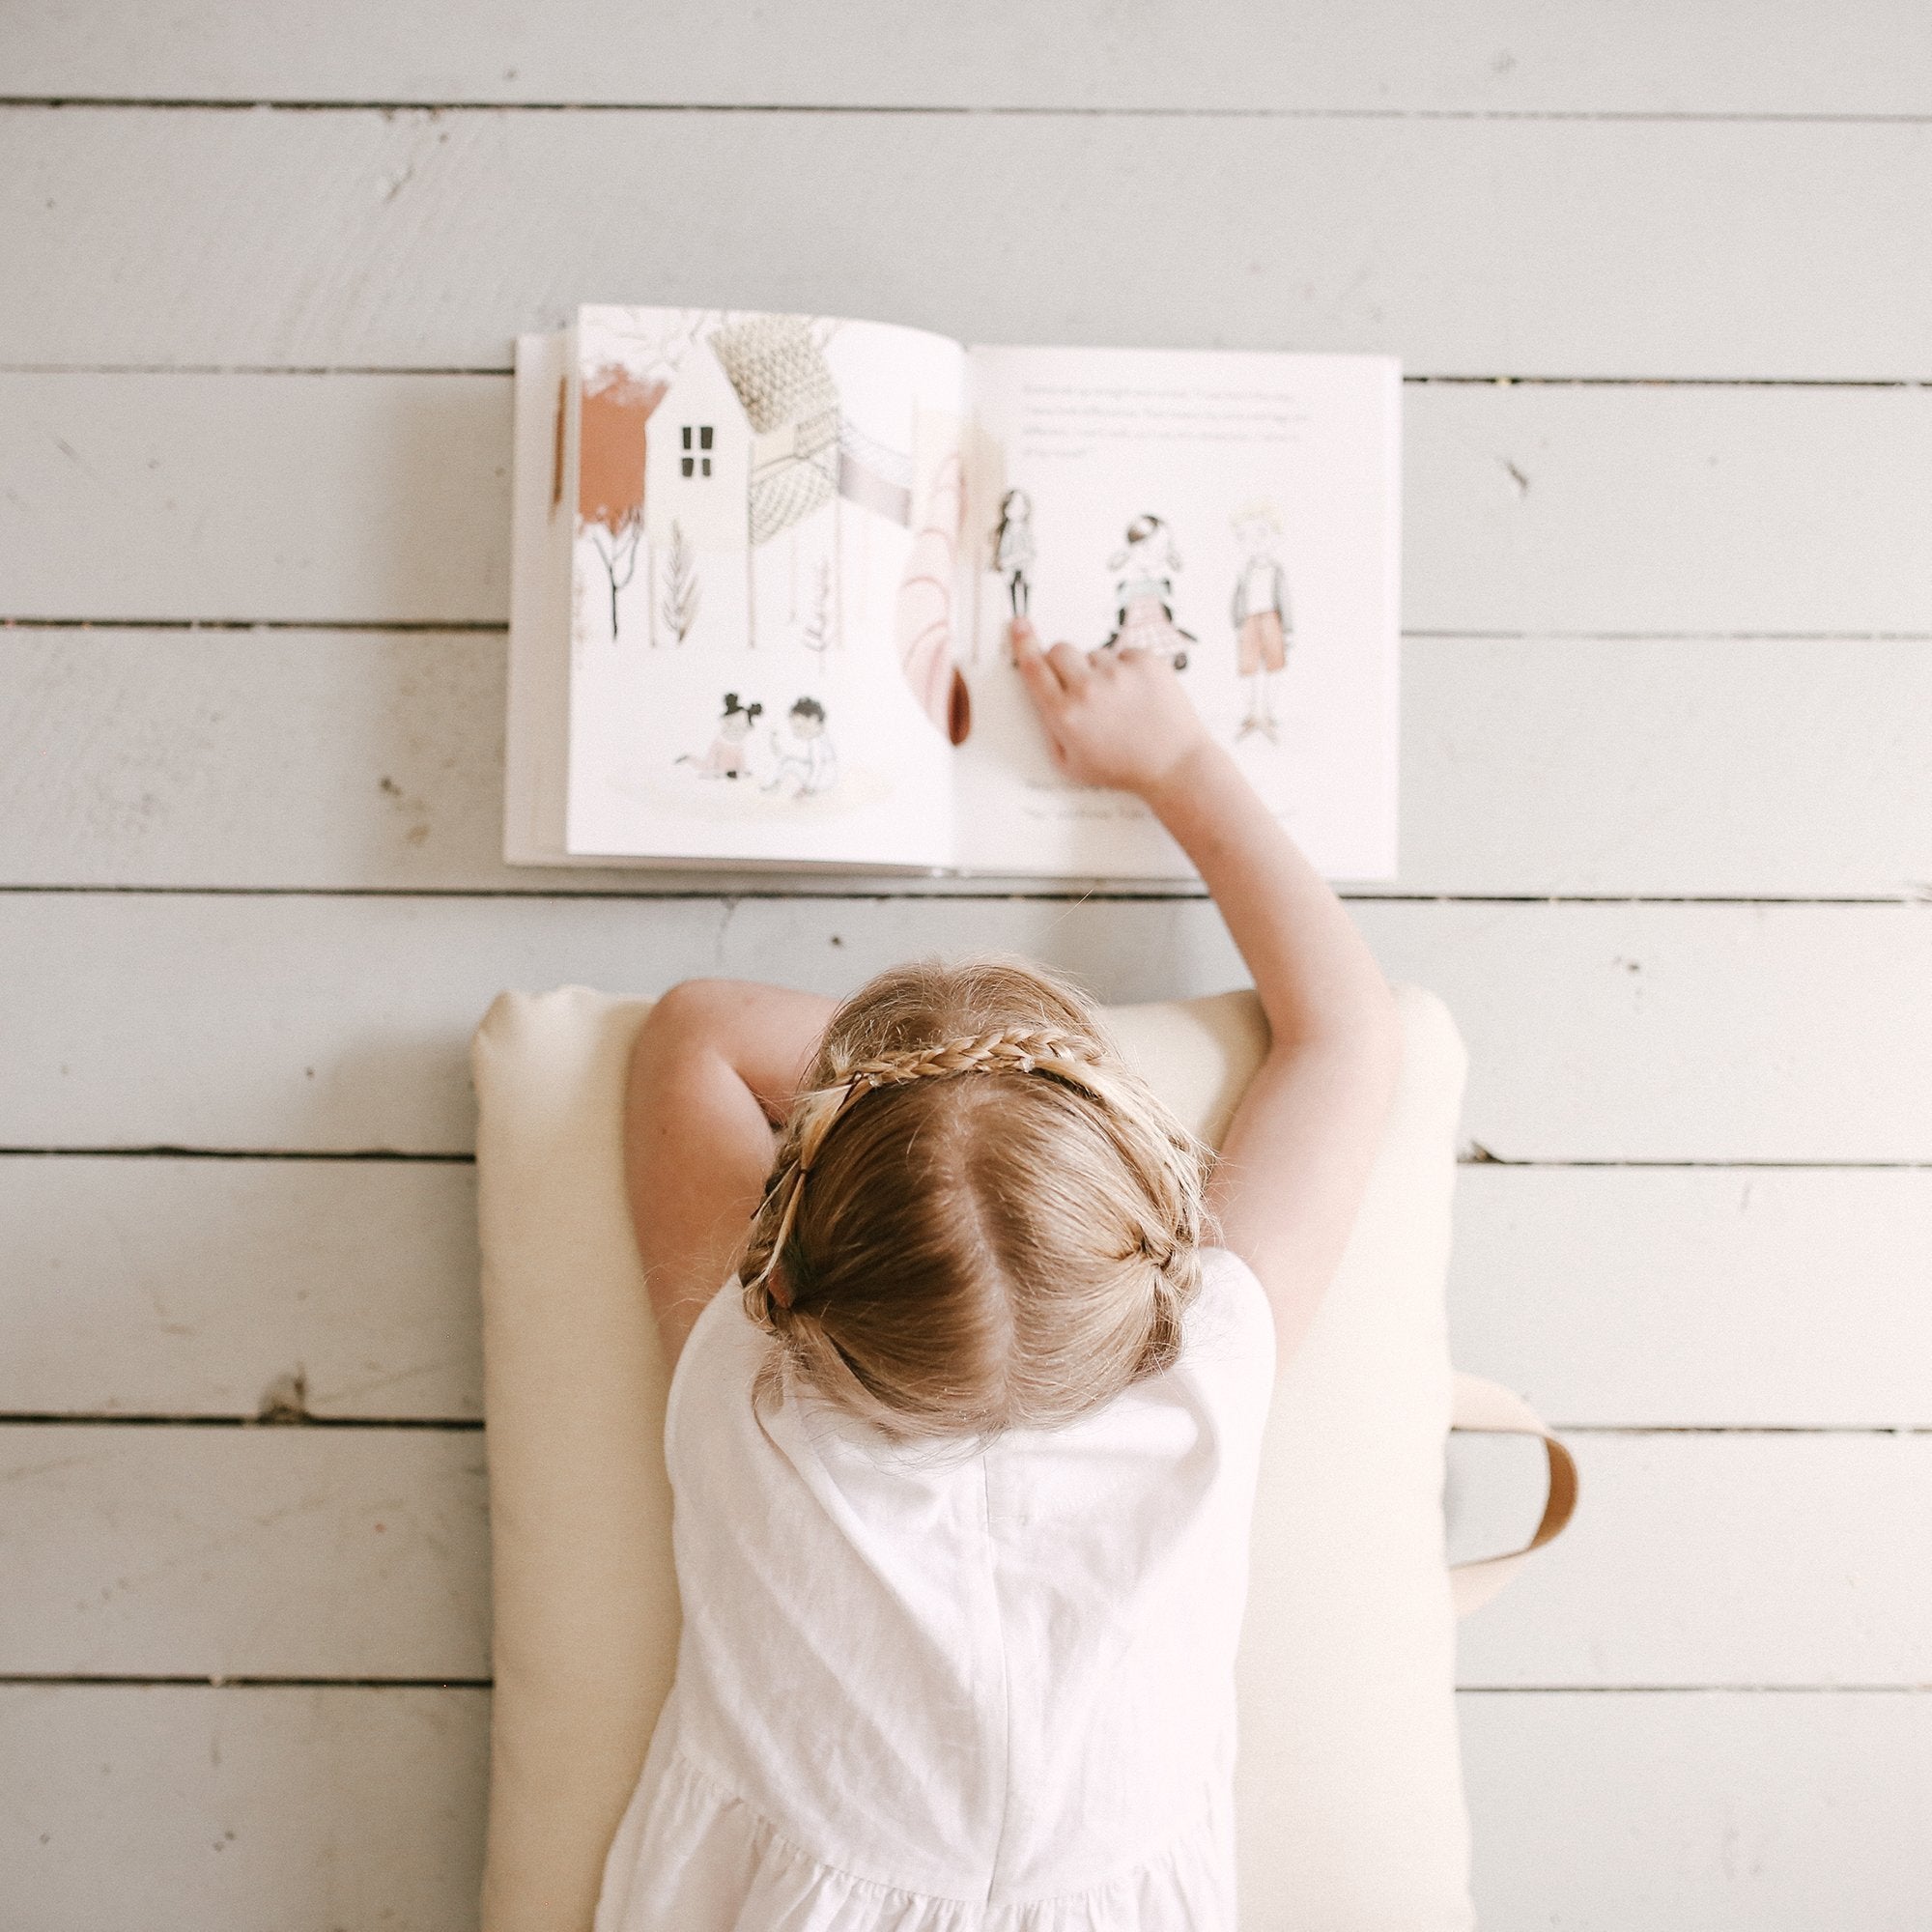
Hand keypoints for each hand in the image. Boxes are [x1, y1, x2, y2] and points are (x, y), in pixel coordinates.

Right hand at [1010, 618, 1211, 799]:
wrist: (1173, 764)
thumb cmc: (1123, 768)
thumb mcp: (1071, 765)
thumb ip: (1049, 729)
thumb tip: (1040, 695)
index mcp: (1065, 715)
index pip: (1034, 669)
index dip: (1024, 644)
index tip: (1019, 627)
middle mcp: (1088, 690)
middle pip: (1060, 650)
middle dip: (1063, 662)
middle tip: (1079, 682)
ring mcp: (1119, 673)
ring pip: (1094, 654)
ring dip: (1099, 670)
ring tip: (1119, 701)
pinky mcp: (1145, 662)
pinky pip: (1124, 653)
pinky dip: (1127, 669)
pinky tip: (1136, 695)